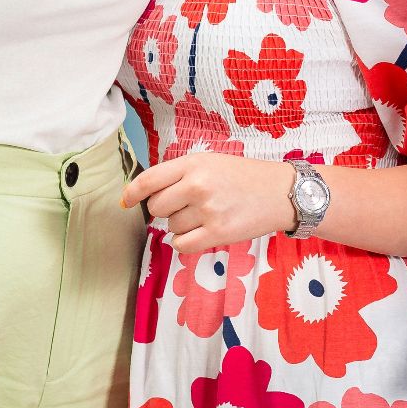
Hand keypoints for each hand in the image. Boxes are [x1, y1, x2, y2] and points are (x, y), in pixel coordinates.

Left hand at [122, 153, 296, 253]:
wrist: (281, 192)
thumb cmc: (244, 177)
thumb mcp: (211, 162)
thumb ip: (180, 175)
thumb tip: (145, 196)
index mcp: (194, 163)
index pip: (149, 179)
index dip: (132, 192)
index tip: (125, 200)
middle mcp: (197, 185)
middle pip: (157, 207)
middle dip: (165, 210)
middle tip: (186, 206)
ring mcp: (207, 210)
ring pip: (171, 227)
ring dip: (182, 225)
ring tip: (206, 215)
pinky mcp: (218, 233)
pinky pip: (182, 245)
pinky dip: (186, 242)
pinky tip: (201, 233)